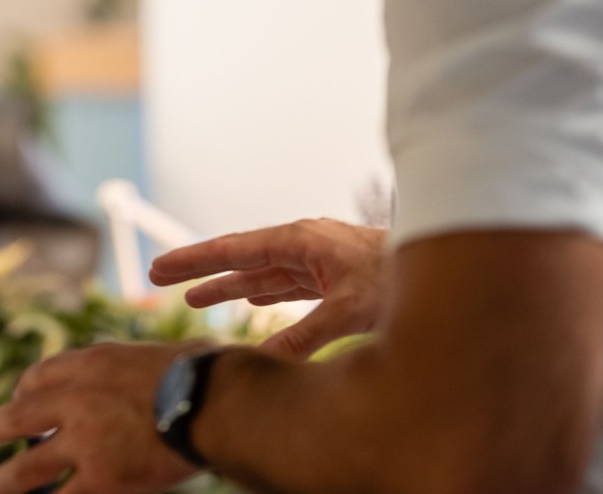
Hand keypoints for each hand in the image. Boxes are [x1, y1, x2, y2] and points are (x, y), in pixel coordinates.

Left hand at [0, 342, 202, 493]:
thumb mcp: (150, 353)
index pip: (41, 375)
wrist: (214, 397)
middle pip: (18, 418)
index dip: (25, 392)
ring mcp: (84, 441)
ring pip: (25, 469)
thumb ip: (125, 367)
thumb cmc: (200, 371)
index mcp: (90, 362)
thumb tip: (132, 373)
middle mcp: (76, 399)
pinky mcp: (102, 476)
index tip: (18, 402)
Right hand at [150, 218, 385, 358]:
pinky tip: (250, 305)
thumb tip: (266, 362)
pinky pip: (285, 285)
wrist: (443, 269)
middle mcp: (303, 244)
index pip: (234, 249)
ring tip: (196, 299)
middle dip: (201, 270)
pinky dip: (263, 295)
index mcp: (300, 240)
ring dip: (229, 287)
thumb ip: (304, 335)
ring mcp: (317, 259)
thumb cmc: (399, 279)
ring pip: (261, 274)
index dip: (194, 261)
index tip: (160, 267)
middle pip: (240, 258)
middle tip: (159, 278)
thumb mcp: (348, 310)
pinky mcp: (332, 277)